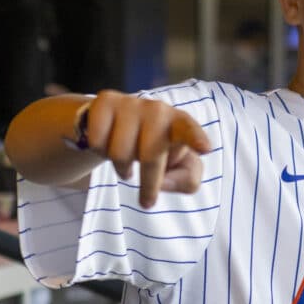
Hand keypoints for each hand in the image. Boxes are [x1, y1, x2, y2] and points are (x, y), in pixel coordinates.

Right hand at [84, 90, 211, 207]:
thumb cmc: (159, 149)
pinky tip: (109, 143)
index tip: (205, 149)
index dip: (196, 139)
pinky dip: (100, 152)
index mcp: (180, 124)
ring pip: (120, 153)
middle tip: (147, 201)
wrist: (119, 124)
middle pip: (150, 157)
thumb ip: (186, 180)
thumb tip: (163, 184)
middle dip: (148, 184)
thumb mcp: (181, 168)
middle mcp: (158, 110)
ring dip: (122, 167)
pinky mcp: (106, 102)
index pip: (189, 130)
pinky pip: (98, 142)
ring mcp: (131, 104)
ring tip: (128, 161)